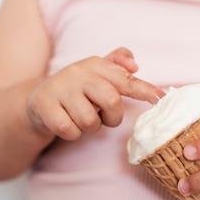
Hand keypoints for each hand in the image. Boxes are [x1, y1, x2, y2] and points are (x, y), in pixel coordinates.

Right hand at [26, 47, 163, 140]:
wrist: (38, 99)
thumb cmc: (77, 89)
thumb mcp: (97, 75)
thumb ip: (118, 66)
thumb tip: (134, 65)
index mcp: (95, 65)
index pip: (125, 79)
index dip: (145, 90)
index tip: (161, 99)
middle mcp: (78, 72)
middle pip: (111, 101)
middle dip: (113, 117)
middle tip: (104, 117)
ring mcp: (59, 88)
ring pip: (90, 120)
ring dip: (90, 127)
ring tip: (81, 117)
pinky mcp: (44, 105)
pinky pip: (70, 129)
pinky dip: (72, 134)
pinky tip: (66, 123)